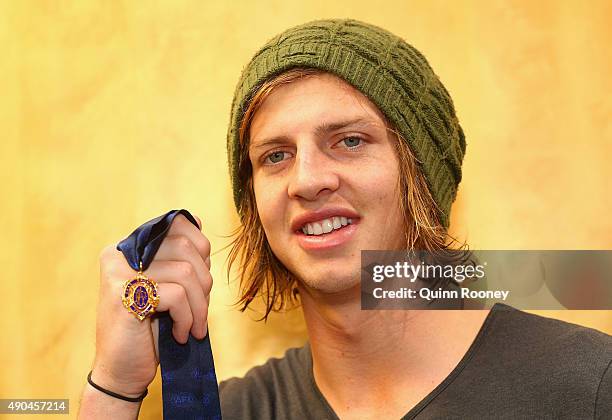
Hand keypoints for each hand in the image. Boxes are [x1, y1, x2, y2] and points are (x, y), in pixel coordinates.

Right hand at [91, 214, 211, 396]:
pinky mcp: (123, 296)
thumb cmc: (150, 328)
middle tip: (200, 311)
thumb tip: (198, 221)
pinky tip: (181, 334)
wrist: (122, 371)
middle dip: (205, 283)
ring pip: (186, 273)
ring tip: (193, 326)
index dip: (201, 247)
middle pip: (186, 248)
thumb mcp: (167, 285)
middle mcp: (119, 254)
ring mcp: (118, 273)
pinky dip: (187, 318)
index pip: (177, 223)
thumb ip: (179, 256)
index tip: (201, 279)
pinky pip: (176, 296)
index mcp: (129, 246)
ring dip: (199, 306)